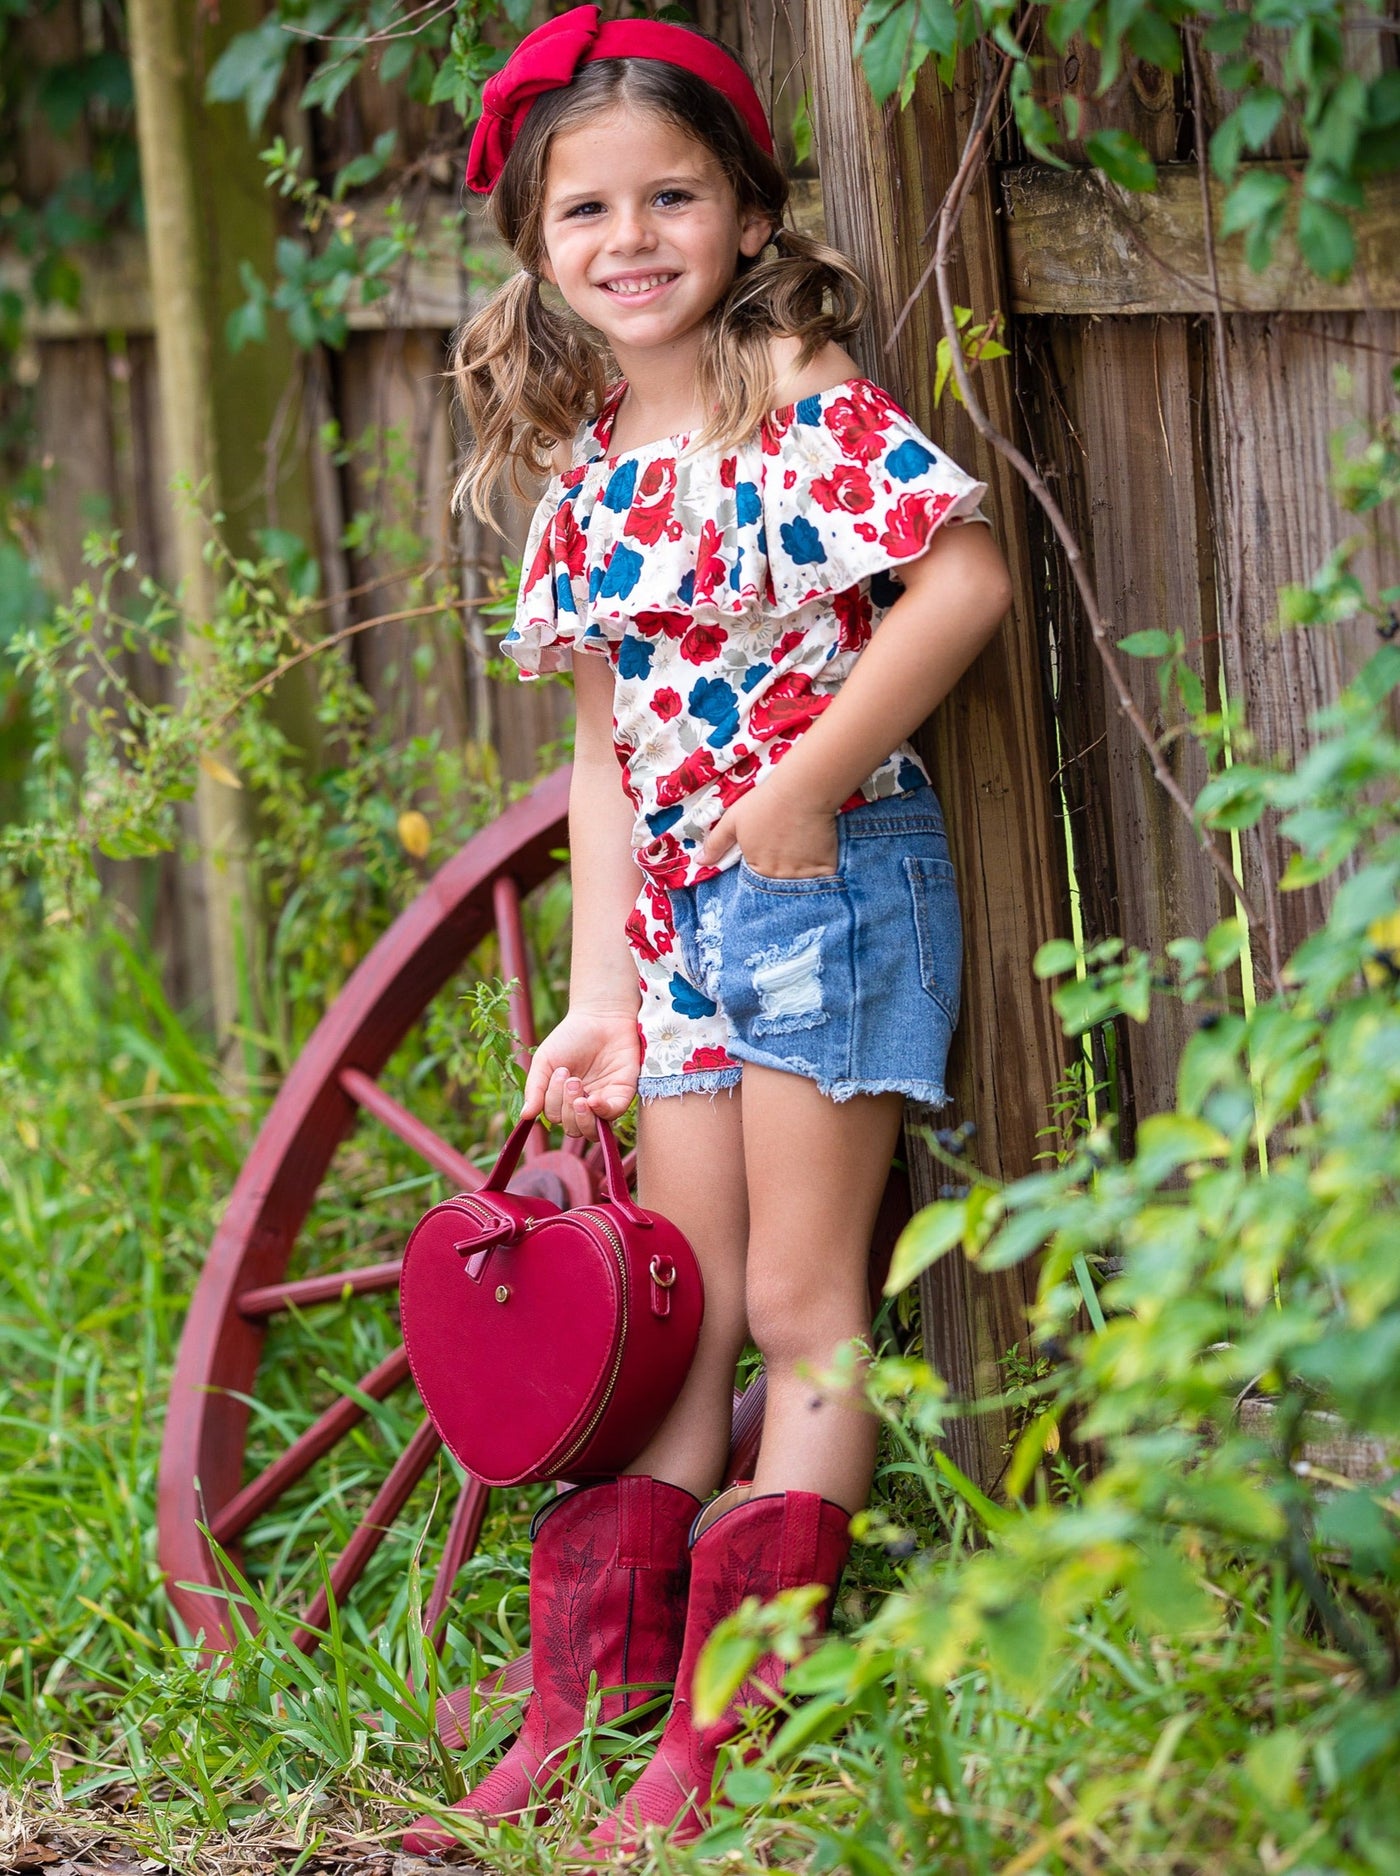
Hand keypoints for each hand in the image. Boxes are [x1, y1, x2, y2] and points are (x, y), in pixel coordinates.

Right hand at [520, 1008, 640, 1139]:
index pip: (557, 1118)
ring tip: (580, 1093)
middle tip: (571, 1080)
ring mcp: (605, 1101)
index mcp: (565, 1099)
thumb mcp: (545, 1061)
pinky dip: (601, 1112)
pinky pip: (613, 1115)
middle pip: (574, 1129)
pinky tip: (593, 1099)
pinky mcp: (623, 1094)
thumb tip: (525, 1116)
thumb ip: (535, 1089)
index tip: (560, 1073)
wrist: (600, 1016)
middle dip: (567, 1110)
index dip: (554, 1103)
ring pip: (592, 1130)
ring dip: (582, 1117)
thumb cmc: (570, 1037)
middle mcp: (585, 1104)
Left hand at [702, 781, 837, 879]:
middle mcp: (777, 877)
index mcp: (756, 867)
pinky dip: (822, 879)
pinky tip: (820, 862)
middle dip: (781, 878)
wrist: (802, 791)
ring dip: (801, 880)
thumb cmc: (765, 802)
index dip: (761, 870)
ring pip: (800, 888)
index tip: (769, 856)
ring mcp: (802, 875)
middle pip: (778, 886)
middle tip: (788, 857)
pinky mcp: (825, 869)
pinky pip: (823, 883)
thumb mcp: (733, 820)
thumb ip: (716, 843)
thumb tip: (700, 862)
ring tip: (803, 859)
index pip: (756, 882)